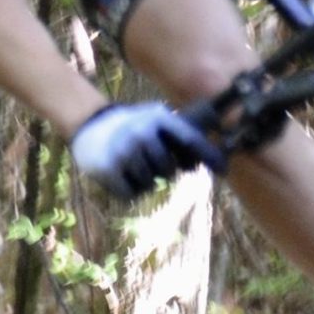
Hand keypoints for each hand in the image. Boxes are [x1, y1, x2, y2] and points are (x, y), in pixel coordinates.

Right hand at [71, 101, 224, 198]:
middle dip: (162, 170)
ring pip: (150, 184)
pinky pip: (132, 195)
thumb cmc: (132, 125)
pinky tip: (121, 174)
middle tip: (148, 160)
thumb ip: (181, 132)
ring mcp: (125, 151)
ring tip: (131, 164)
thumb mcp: (156, 118)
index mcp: (159, 118)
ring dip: (144, 181)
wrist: (88, 124)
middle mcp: (143, 133)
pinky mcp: (108, 169)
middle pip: (169, 170)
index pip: (191, 139)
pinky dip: (129, 190)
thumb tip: (217, 148)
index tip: (224, 170)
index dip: (209, 156)